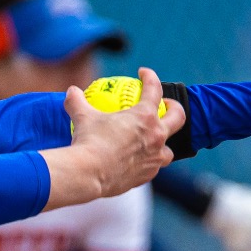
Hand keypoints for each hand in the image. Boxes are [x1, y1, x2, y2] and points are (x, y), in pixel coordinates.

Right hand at [43, 67, 183, 209]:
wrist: (89, 174)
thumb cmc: (88, 142)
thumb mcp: (82, 117)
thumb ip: (77, 101)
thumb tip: (72, 91)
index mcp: (145, 117)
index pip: (154, 89)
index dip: (149, 77)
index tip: (143, 74)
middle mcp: (156, 136)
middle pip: (178, 118)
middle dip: (174, 108)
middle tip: (164, 106)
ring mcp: (154, 159)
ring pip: (168, 150)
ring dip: (163, 143)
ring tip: (152, 141)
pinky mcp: (146, 176)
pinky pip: (152, 168)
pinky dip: (146, 163)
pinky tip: (135, 162)